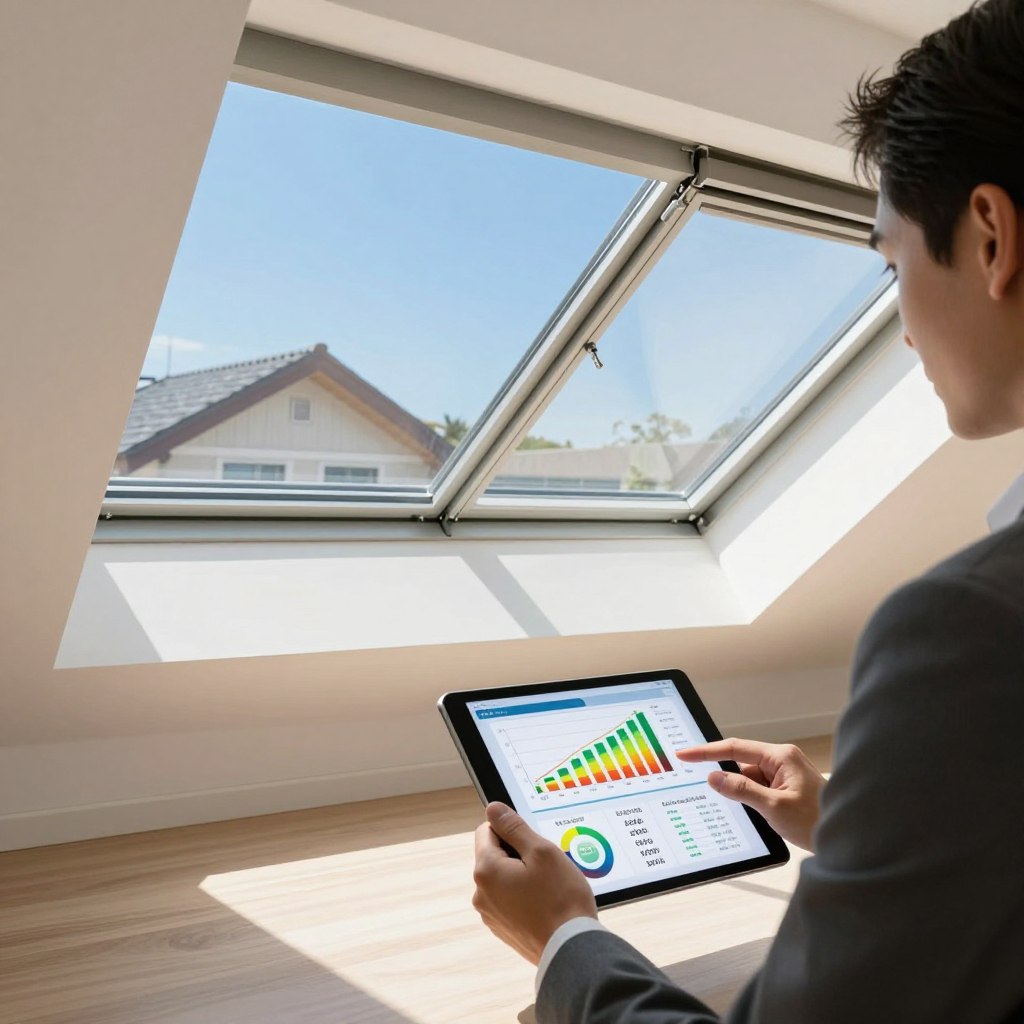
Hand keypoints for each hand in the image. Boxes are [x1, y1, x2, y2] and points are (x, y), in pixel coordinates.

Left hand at [472, 802, 596, 963]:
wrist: (571, 950)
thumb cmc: (560, 899)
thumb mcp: (541, 851)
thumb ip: (514, 827)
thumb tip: (493, 809)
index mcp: (486, 870)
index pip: (487, 830)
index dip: (511, 829)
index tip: (532, 842)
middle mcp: (481, 893)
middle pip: (494, 855)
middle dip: (517, 853)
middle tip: (545, 865)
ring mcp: (491, 914)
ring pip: (503, 878)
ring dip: (521, 875)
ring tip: (548, 887)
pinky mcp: (503, 928)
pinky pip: (509, 899)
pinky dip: (524, 896)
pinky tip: (545, 903)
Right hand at [676, 738, 825, 851]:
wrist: (849, 840)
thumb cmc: (818, 821)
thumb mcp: (773, 807)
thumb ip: (741, 789)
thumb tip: (714, 777)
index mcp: (781, 756)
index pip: (735, 748)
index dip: (706, 751)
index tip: (685, 754)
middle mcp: (783, 760)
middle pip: (742, 764)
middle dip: (728, 780)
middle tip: (712, 793)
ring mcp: (786, 775)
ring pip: (750, 779)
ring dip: (744, 794)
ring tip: (758, 815)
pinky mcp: (787, 788)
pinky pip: (760, 789)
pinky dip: (753, 800)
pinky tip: (757, 816)